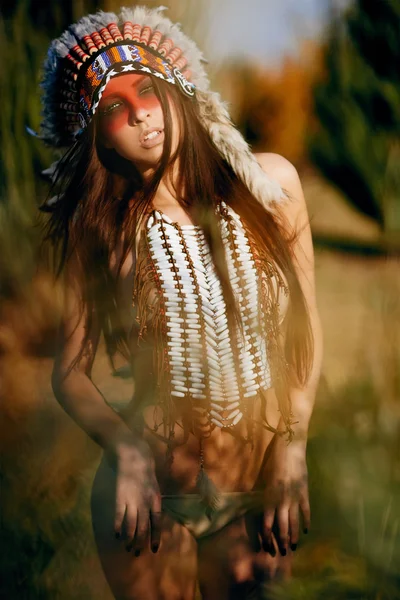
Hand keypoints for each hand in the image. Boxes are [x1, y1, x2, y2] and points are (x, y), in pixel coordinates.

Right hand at [106, 436, 161, 555]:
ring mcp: (132, 499)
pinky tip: (116, 535)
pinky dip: (117, 526)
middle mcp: (145, 502)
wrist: (133, 454)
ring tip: (126, 546)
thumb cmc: (145, 469)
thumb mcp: (154, 485)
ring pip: (131, 524)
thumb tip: (153, 518)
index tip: (153, 549)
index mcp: (155, 499)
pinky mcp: (120, 496)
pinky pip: (119, 515)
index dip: (155, 536)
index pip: (157, 522)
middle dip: (140, 542)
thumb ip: (153, 501)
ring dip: (129, 538)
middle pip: (144, 527)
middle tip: (136, 553)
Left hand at [259, 434, 309, 556]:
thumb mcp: (267, 479)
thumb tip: (266, 509)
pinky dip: (306, 521)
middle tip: (282, 552)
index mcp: (269, 497)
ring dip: (293, 535)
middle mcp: (281, 500)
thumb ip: (267, 495)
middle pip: (281, 526)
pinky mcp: (304, 493)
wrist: (289, 449)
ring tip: (293, 546)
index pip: (267, 522)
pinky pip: (305, 511)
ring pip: (293, 522)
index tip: (267, 546)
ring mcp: (293, 497)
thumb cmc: (275, 462)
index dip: (267, 535)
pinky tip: (306, 530)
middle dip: (281, 540)